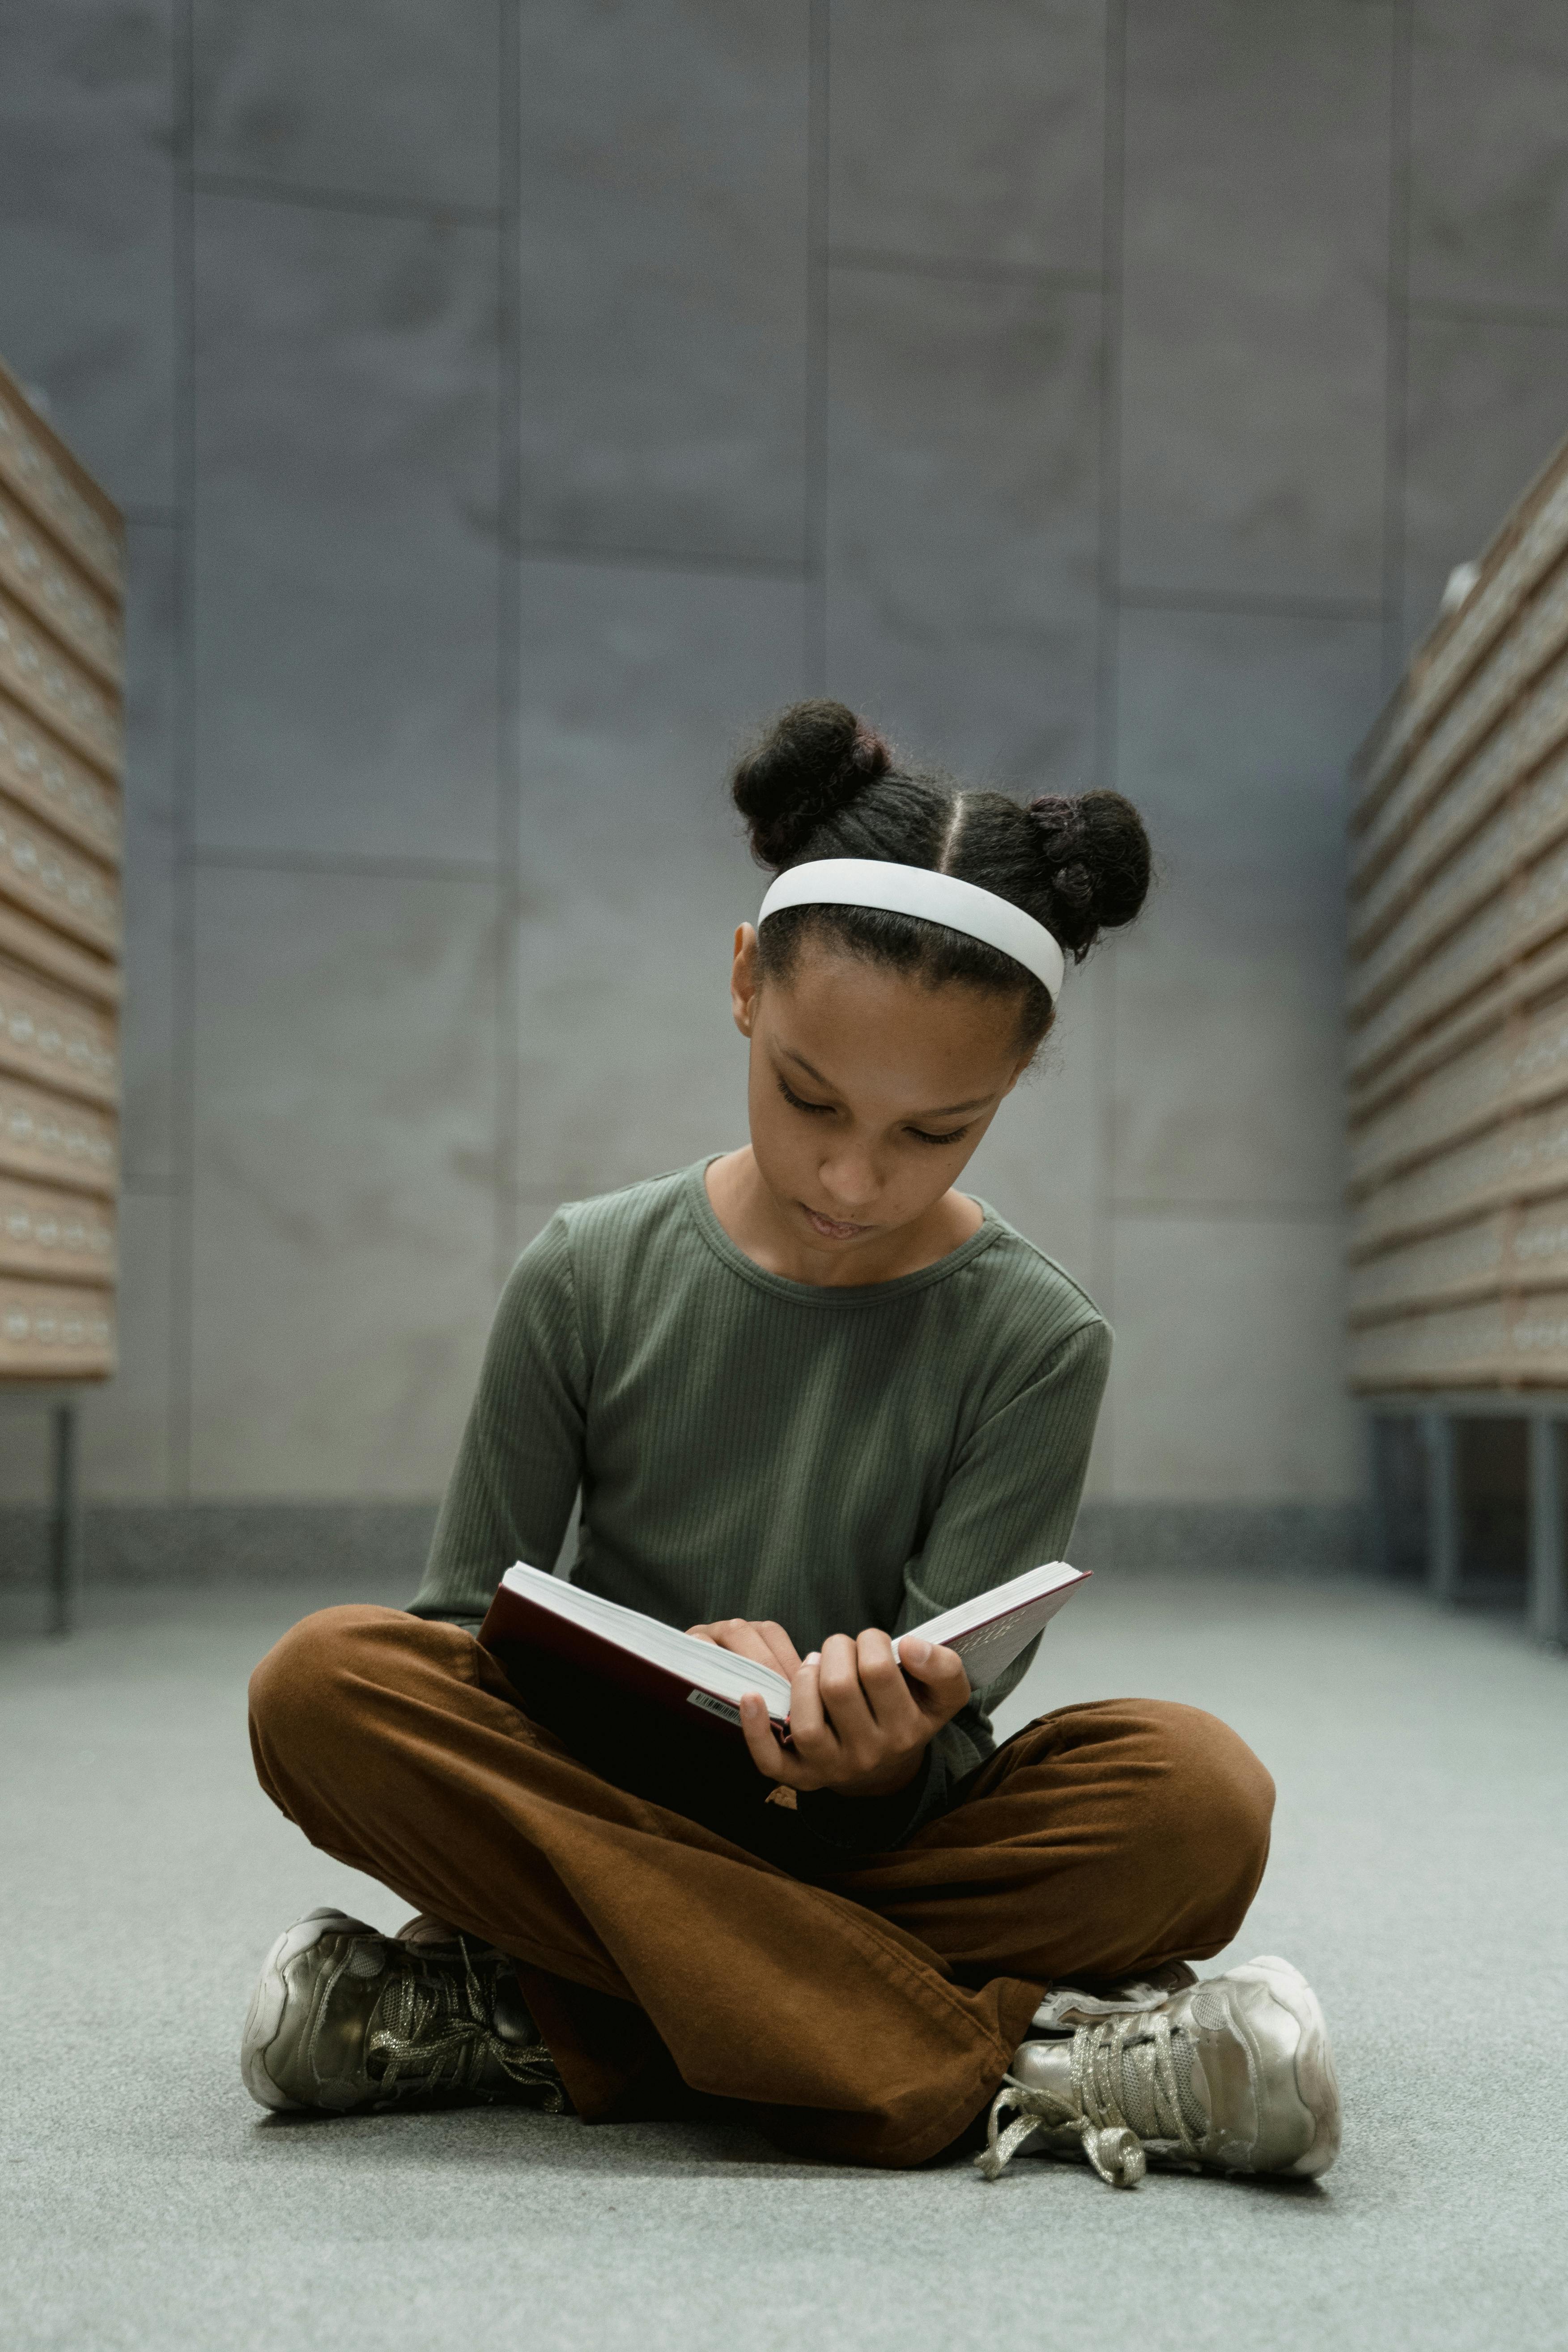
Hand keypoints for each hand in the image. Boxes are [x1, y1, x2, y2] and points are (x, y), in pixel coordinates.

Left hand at [689, 1620, 969, 1798]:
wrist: (888, 1770)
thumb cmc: (909, 1713)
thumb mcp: (943, 1695)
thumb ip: (944, 1667)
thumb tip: (910, 1646)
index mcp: (907, 1731)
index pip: (879, 1670)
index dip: (871, 1641)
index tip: (873, 1643)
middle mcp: (870, 1755)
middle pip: (838, 1688)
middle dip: (835, 1651)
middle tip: (841, 1651)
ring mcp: (833, 1769)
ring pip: (808, 1723)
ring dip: (804, 1679)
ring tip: (814, 1668)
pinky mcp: (801, 1778)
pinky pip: (771, 1761)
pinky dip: (756, 1729)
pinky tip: (751, 1696)